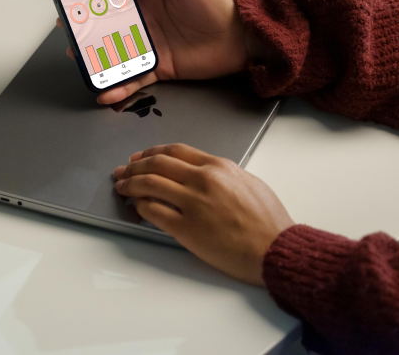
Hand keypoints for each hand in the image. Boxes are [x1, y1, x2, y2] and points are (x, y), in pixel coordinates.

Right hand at [59, 0, 249, 104]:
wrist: (243, 36)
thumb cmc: (219, 3)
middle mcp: (145, 18)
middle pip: (108, 22)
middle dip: (87, 26)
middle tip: (68, 27)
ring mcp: (150, 44)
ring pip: (115, 51)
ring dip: (96, 56)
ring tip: (79, 59)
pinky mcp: (159, 66)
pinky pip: (135, 77)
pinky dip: (120, 85)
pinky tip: (106, 89)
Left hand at [112, 143, 292, 285]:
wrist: (276, 248)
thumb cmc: (268, 221)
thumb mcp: (248, 182)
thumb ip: (222, 174)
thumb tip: (200, 174)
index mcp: (218, 166)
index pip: (175, 151)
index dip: (152, 152)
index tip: (141, 157)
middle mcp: (202, 180)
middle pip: (157, 164)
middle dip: (135, 166)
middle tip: (123, 171)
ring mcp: (192, 203)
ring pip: (149, 185)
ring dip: (130, 184)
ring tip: (122, 187)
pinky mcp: (186, 229)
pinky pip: (153, 212)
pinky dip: (141, 207)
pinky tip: (137, 208)